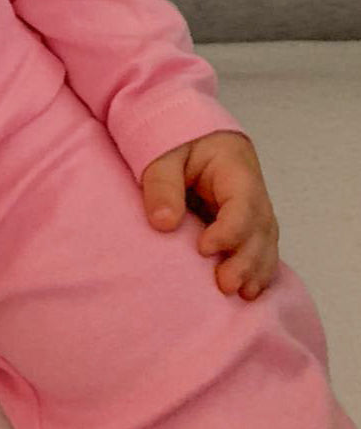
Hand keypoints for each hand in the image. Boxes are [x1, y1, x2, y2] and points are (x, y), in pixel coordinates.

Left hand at [140, 130, 279, 300]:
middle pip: (260, 228)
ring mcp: (253, 208)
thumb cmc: (175, 142)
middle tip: (225, 285)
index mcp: (235, 168)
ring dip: (257, 269)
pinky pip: (261, 248)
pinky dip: (258, 270)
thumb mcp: (162, 154)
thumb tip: (164, 223)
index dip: (229, 230)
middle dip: (247, 259)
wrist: (187, 133)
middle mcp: (252, 191)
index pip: (243, 203)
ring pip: (266, 241)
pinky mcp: (247, 223)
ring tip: (242, 295)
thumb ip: (163, 185)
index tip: (203, 248)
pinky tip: (250, 292)